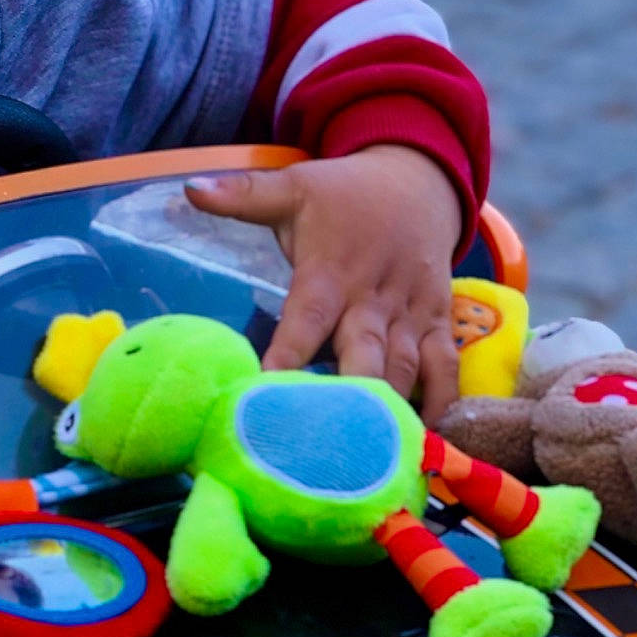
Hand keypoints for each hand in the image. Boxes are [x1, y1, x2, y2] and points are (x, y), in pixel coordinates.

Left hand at [185, 145, 461, 421]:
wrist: (416, 182)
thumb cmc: (343, 195)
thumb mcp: (293, 187)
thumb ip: (242, 195)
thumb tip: (190, 189)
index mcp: (331, 270)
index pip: (307, 318)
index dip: (289, 355)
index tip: (266, 390)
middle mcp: (373, 297)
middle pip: (364, 354)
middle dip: (348, 396)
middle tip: (325, 442)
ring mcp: (411, 312)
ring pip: (405, 367)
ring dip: (390, 409)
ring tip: (371, 454)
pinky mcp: (439, 322)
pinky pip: (447, 367)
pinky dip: (442, 402)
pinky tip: (426, 439)